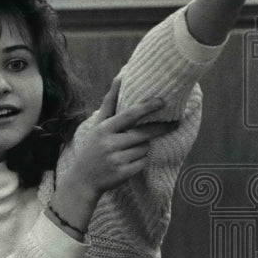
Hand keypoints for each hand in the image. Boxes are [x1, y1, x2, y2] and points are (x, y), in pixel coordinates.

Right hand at [66, 78, 176, 198]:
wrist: (82, 180)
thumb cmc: (93, 148)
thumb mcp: (97, 126)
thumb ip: (110, 104)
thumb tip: (119, 77)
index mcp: (103, 129)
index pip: (129, 115)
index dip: (147, 107)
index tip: (162, 101)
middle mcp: (109, 143)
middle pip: (143, 134)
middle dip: (160, 128)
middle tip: (176, 123)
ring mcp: (116, 159)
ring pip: (144, 148)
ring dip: (143, 147)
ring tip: (129, 151)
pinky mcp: (123, 173)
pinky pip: (143, 162)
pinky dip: (140, 161)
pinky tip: (128, 163)